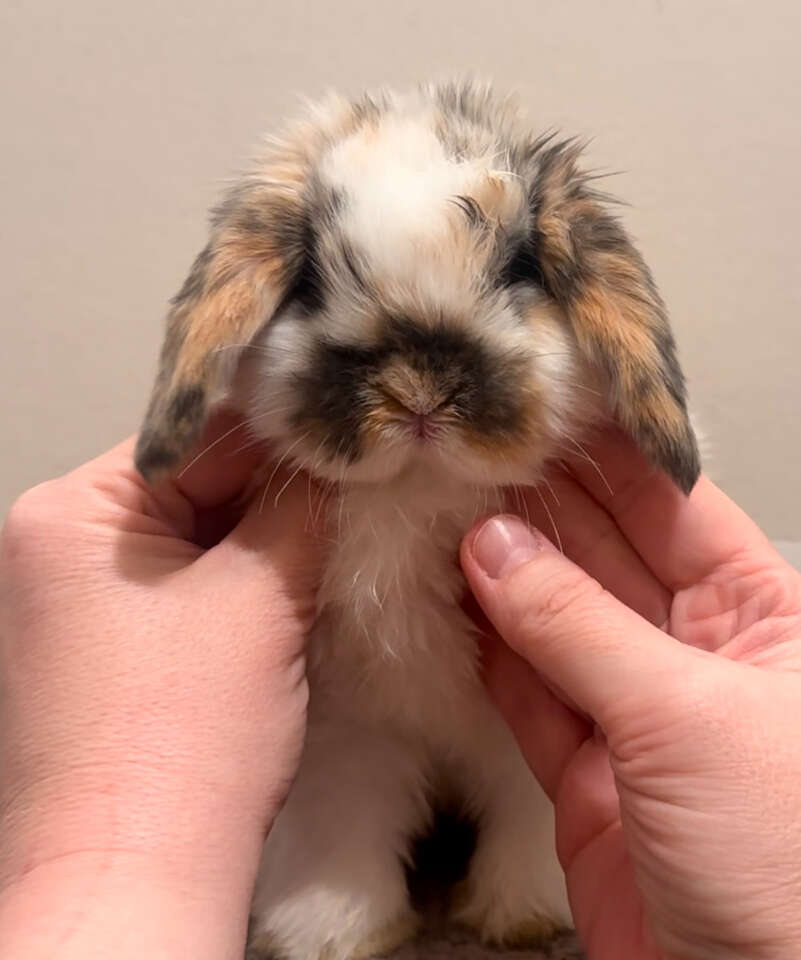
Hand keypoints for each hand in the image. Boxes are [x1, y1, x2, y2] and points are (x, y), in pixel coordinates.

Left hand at [0, 415, 325, 959]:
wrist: (137, 881)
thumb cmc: (184, 739)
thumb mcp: (258, 598)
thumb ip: (300, 507)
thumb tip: (339, 450)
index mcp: (71, 512)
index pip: (194, 433)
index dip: (283, 427)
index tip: (355, 420)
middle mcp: (61, 547)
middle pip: (193, 485)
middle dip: (280, 487)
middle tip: (366, 475)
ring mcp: (82, 602)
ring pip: (196, 538)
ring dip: (267, 537)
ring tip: (347, 523)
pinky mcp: (111, 649)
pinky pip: (187, 587)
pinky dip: (243, 581)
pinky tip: (304, 577)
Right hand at [461, 428, 800, 959]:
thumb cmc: (783, 858)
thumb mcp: (686, 717)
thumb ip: (579, 627)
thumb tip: (493, 546)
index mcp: (763, 617)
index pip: (674, 506)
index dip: (609, 455)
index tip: (544, 407)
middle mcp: (699, 654)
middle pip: (607, 555)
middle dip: (542, 506)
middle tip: (473, 452)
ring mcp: (637, 713)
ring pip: (559, 621)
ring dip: (505, 572)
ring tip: (445, 510)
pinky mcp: (587, 772)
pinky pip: (531, 691)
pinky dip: (490, 649)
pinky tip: (453, 597)